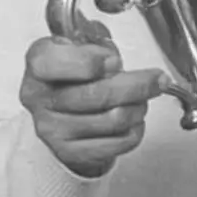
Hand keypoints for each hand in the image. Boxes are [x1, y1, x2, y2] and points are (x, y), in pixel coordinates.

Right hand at [19, 31, 166, 178]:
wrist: (61, 109)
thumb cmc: (75, 72)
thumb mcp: (80, 45)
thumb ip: (96, 44)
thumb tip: (114, 59)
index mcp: (38, 63)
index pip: (54, 63)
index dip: (90, 62)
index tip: (115, 61)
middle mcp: (39, 97)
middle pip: (96, 94)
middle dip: (138, 85)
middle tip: (158, 79)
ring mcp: (52, 128)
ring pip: (112, 119)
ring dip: (138, 107)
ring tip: (142, 100)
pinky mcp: (69, 152)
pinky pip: (115, 143)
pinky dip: (135, 130)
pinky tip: (134, 120)